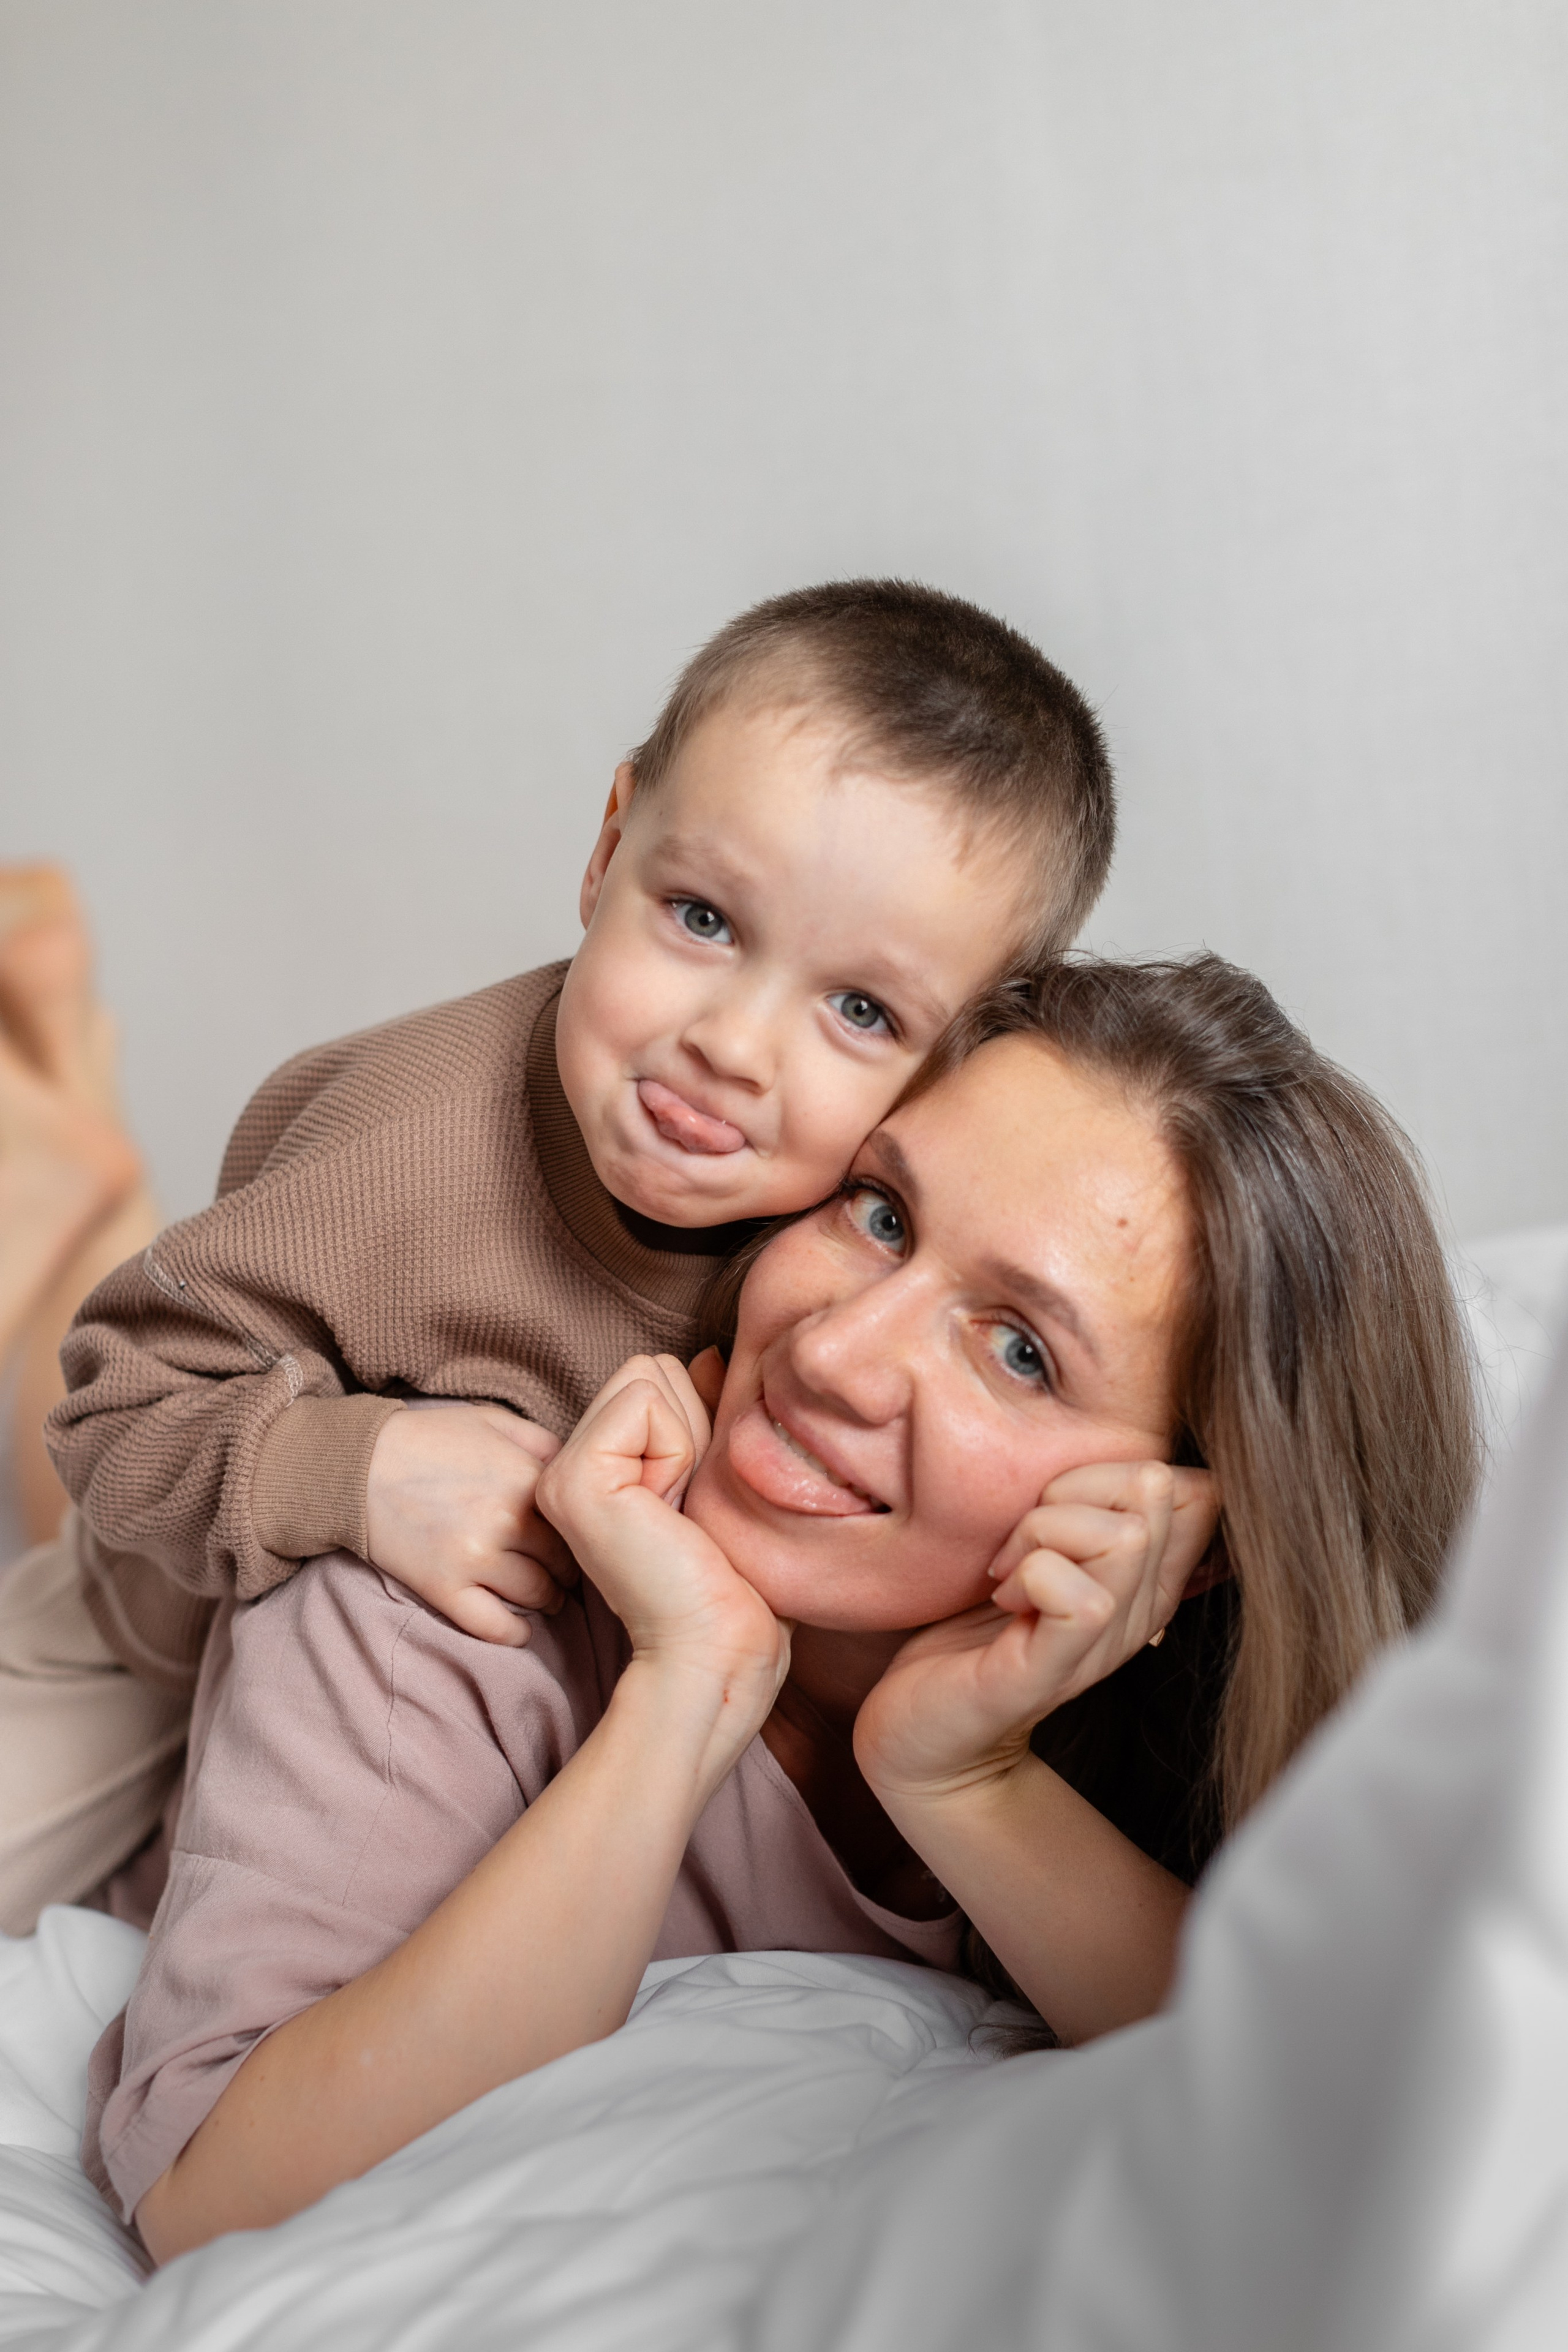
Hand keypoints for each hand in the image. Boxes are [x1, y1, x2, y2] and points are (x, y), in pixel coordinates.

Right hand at [364, 1404, 575, 1643]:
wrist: (358, 1464)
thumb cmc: (429, 1438)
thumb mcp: (494, 1421)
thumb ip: (543, 1443)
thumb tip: (579, 1471)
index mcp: (526, 1478)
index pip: (579, 1520)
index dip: (583, 1530)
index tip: (581, 1537)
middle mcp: (507, 1522)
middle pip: (564, 1562)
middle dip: (569, 1569)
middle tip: (567, 1571)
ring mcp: (475, 1559)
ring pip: (538, 1595)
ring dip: (548, 1599)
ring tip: (547, 1596)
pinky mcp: (444, 1588)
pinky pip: (495, 1627)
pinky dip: (515, 1633)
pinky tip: (521, 1627)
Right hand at [535, 1355, 788, 1749]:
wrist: (721, 1646)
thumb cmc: (733, 1577)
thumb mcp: (718, 1471)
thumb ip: (703, 1410)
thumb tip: (708, 1353)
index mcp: (598, 1469)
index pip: (654, 1377)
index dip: (698, 1423)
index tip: (696, 1498)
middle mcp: (567, 1468)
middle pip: (650, 1367)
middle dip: (692, 1421)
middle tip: (688, 1504)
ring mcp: (561, 1474)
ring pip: (647, 1374)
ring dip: (687, 1435)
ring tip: (678, 1508)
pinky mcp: (573, 1481)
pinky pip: (643, 1403)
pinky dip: (677, 1447)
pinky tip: (667, 1509)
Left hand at [854, 1460, 1218, 1803]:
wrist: (923, 1728)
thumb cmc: (975, 1624)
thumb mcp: (1040, 1547)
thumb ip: (1083, 1506)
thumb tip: (1127, 1457)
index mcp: (1144, 1578)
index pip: (1198, 1487)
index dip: (1123, 1468)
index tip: (1060, 1506)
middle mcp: (1138, 1611)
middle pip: (1156, 1487)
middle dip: (1070, 1491)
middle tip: (1019, 1542)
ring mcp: (1098, 1645)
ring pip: (1124, 1536)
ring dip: (1043, 1531)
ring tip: (1008, 1571)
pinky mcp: (1047, 1674)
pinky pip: (1081, 1599)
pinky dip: (1031, 1574)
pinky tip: (1005, 1598)